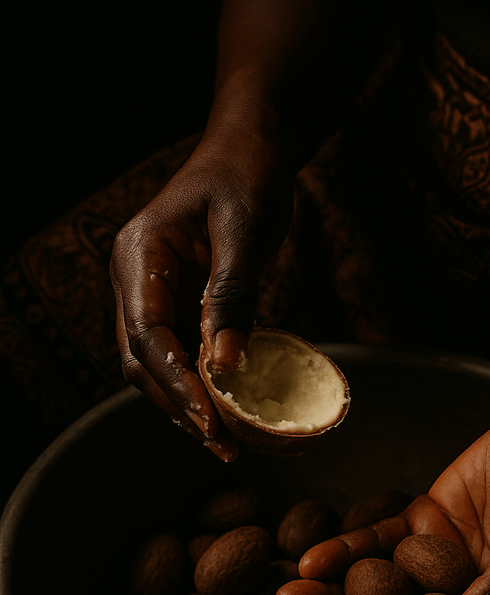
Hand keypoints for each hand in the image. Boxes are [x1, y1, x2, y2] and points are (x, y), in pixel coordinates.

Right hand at [110, 129, 292, 458]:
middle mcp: (134, 280)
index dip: (177, 384)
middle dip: (179, 407)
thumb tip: (227, 365)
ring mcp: (151, 294)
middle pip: (142, 360)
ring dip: (187, 405)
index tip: (210, 422)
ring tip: (228, 444)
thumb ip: (232, 294)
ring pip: (156, 365)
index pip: (148, 334)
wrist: (249, 149)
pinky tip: (230, 413)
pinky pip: (180, 354)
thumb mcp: (244, 229)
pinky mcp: (175, 304)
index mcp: (139, 255)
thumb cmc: (246, 175)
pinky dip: (201, 386)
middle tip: (222, 446)